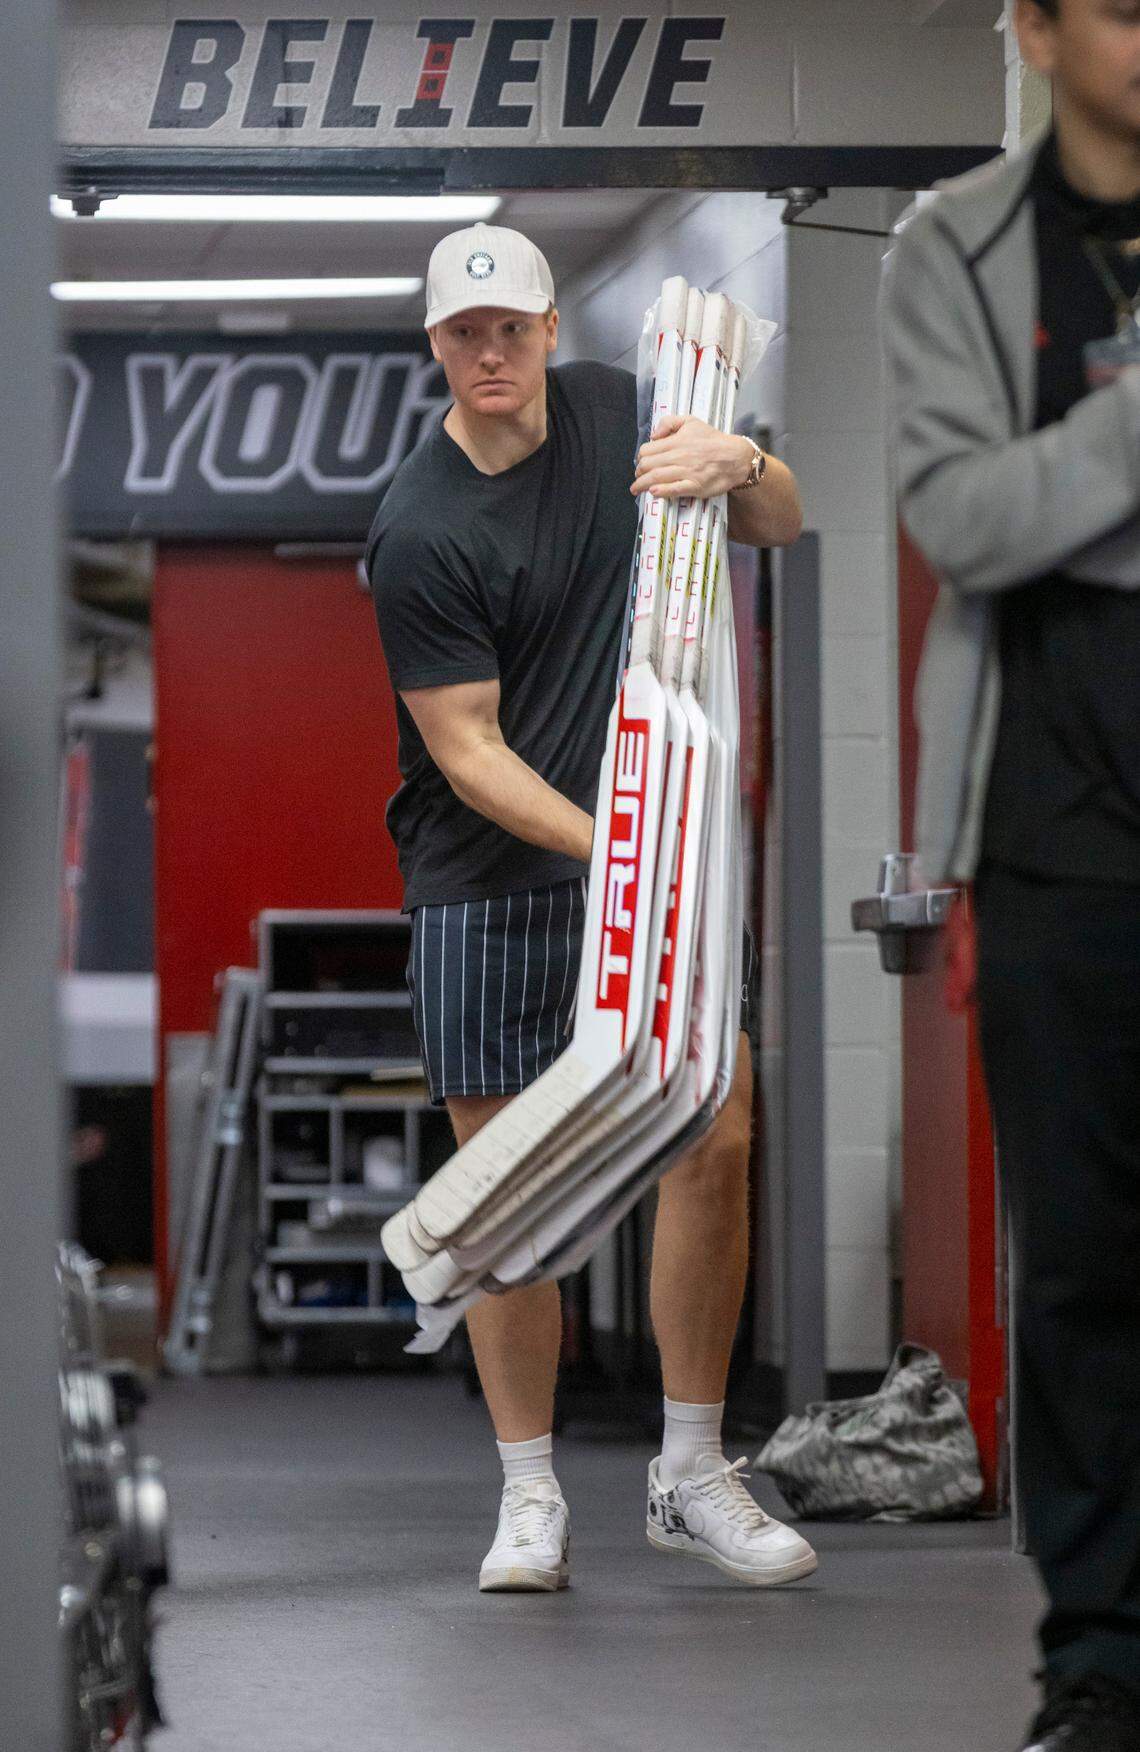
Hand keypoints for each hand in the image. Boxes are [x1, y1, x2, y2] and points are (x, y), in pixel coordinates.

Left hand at [631, 415, 752, 500]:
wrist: (735, 456)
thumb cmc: (713, 440)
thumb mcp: (691, 421)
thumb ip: (669, 422)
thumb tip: (654, 435)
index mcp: (676, 442)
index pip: (647, 451)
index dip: (640, 458)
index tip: (641, 463)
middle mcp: (678, 457)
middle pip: (647, 466)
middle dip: (638, 473)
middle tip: (637, 477)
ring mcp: (686, 472)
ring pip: (656, 478)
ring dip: (641, 485)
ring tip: (636, 489)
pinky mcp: (694, 486)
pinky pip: (673, 489)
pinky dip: (661, 491)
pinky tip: (654, 492)